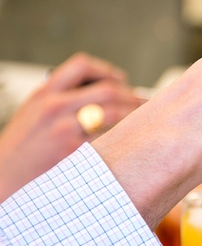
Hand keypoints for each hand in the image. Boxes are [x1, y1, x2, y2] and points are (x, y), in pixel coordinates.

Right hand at [0, 53, 143, 200]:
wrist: (4, 179)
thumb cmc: (23, 149)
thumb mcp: (34, 114)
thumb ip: (61, 100)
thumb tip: (103, 94)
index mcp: (44, 94)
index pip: (81, 66)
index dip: (106, 70)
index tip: (121, 79)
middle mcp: (55, 107)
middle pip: (107, 90)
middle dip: (131, 95)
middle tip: (144, 102)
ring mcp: (65, 130)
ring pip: (113, 113)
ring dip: (134, 114)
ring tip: (144, 121)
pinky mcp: (74, 152)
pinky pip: (109, 140)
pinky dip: (125, 138)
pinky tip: (132, 142)